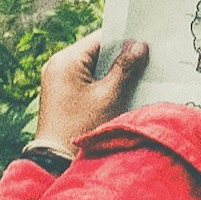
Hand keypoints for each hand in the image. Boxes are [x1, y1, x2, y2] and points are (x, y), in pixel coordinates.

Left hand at [34, 32, 145, 156]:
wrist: (55, 160)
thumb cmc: (82, 126)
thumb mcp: (108, 96)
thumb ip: (125, 68)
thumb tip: (139, 46)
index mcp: (66, 60)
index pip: (100, 39)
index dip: (124, 41)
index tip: (146, 44)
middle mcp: (57, 65)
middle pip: (96, 52)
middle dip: (119, 58)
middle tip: (146, 61)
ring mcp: (56, 80)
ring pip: (91, 67)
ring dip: (111, 73)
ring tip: (136, 78)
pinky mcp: (60, 94)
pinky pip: (84, 80)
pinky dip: (101, 84)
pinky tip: (119, 92)